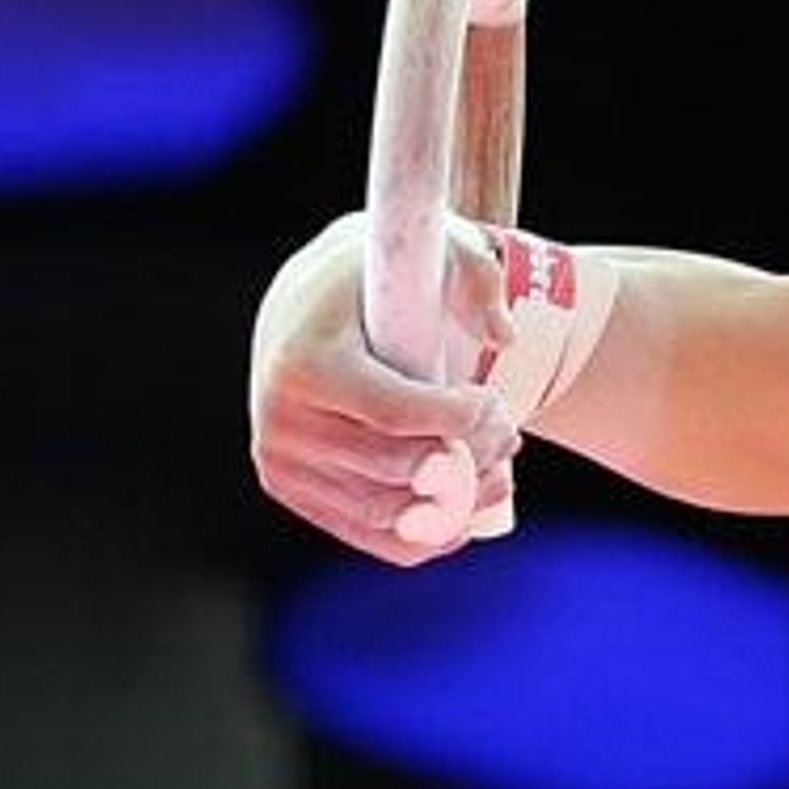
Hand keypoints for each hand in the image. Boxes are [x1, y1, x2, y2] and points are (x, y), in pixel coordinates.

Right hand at [247, 212, 522, 563]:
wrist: (305, 305)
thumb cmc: (373, 279)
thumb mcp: (423, 253)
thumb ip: (477, 279)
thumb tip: (505, 336)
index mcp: (305, 364)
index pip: (395, 413)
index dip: (462, 418)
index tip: (496, 401)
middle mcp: (280, 422)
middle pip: (396, 468)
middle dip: (471, 455)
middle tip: (509, 432)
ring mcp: (281, 465)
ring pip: (388, 512)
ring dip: (459, 500)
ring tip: (500, 465)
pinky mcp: (293, 492)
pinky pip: (370, 535)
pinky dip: (429, 534)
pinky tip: (470, 505)